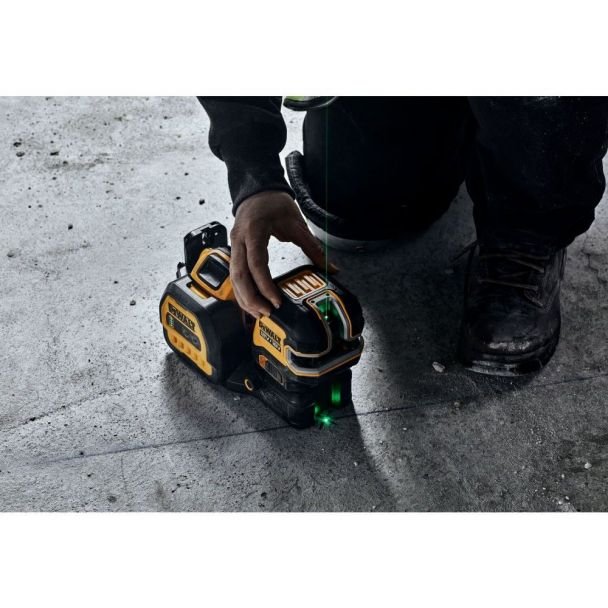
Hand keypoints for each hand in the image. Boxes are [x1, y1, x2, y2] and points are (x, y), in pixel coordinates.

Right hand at [230, 190, 336, 317]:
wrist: (258, 190)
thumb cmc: (274, 203)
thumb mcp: (297, 223)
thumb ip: (313, 247)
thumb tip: (331, 268)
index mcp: (254, 231)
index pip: (256, 264)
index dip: (265, 285)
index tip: (276, 301)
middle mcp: (240, 240)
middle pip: (239, 275)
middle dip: (251, 298)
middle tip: (266, 313)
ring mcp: (234, 246)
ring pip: (233, 278)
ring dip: (244, 298)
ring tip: (260, 313)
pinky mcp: (234, 251)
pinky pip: (235, 275)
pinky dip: (242, 291)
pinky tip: (251, 303)